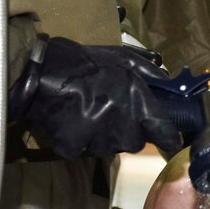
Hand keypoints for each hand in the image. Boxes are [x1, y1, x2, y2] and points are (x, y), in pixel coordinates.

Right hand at [13, 39, 190, 158]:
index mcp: (136, 101)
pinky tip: (72, 121)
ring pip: (111, 147)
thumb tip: (167, 81)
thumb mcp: (120, 57)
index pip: (163, 131)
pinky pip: (85, 150)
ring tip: (89, 112)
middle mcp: (121, 125)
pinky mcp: (73, 148)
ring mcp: (96, 140)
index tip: (172, 140)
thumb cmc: (82, 62)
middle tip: (113, 111)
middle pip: (136, 142)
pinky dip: (81, 139)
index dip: (169, 137)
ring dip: (105, 135)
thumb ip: (147, 71)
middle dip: (129, 130)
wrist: (37, 72)